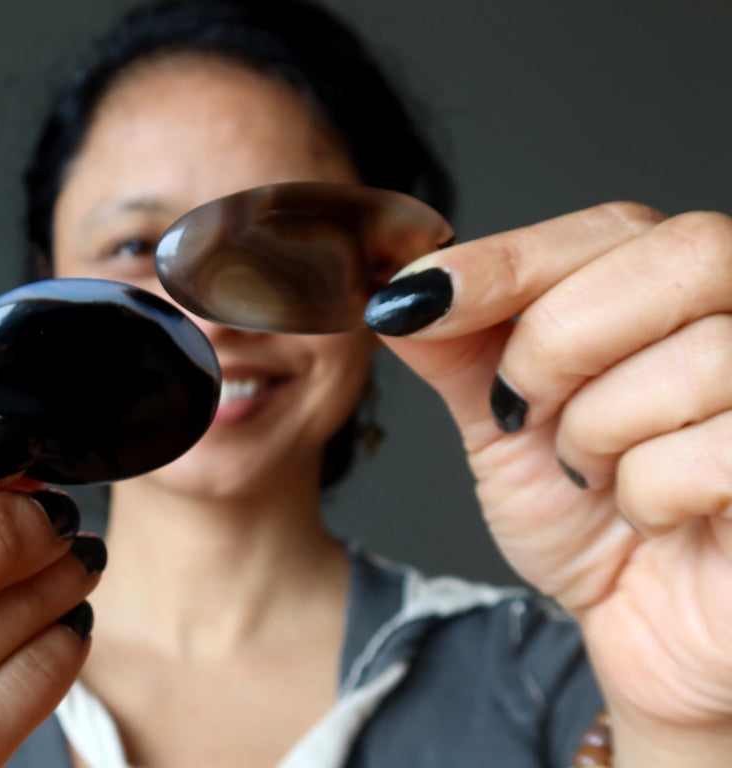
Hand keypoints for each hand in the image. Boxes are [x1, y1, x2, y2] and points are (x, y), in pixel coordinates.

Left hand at [366, 203, 731, 761]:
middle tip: (521, 407)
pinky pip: (721, 451)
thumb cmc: (589, 524)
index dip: (509, 258)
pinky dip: (650, 494)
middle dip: (560, 341)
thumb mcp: (504, 426)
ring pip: (701, 356)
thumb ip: (461, 351)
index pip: (612, 228)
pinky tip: (649, 516)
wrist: (644, 631)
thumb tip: (399, 291)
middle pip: (678, 256)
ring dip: (598, 432)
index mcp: (679, 293)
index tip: (415, 296)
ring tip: (589, 475)